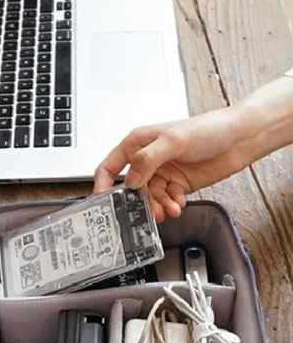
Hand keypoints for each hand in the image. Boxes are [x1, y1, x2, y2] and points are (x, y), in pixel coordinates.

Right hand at [92, 107, 249, 221]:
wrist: (241, 138)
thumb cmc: (209, 128)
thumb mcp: (174, 140)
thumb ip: (148, 160)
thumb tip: (131, 181)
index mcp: (137, 144)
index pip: (110, 167)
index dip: (102, 185)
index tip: (102, 202)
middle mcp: (147, 159)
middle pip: (130, 188)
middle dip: (136, 202)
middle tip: (143, 213)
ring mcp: (162, 173)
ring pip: (149, 198)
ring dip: (158, 206)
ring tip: (169, 209)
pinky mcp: (177, 185)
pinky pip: (166, 201)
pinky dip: (171, 205)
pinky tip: (179, 204)